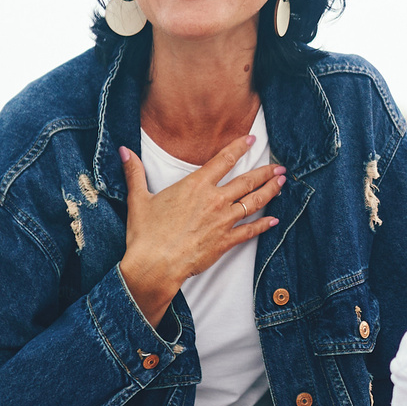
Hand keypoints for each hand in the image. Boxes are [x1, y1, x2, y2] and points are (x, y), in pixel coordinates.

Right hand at [118, 138, 283, 327]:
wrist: (155, 265)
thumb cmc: (146, 234)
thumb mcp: (138, 199)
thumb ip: (134, 172)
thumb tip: (124, 151)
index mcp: (195, 186)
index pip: (223, 160)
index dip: (240, 148)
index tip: (252, 140)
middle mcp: (214, 200)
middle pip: (247, 181)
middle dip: (266, 172)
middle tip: (279, 167)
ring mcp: (222, 221)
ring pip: (253, 202)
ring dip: (270, 192)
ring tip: (282, 183)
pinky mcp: (225, 242)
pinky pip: (250, 231)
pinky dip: (263, 225)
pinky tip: (274, 220)